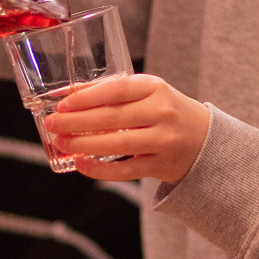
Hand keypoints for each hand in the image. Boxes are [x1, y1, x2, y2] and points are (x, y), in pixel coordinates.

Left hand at [45, 74, 209, 184]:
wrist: (206, 140)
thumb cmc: (167, 112)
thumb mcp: (148, 93)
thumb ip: (114, 93)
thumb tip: (69, 94)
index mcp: (156, 88)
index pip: (116, 90)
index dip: (86, 98)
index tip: (62, 104)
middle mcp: (162, 112)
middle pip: (112, 118)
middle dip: (76, 122)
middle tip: (52, 124)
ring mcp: (163, 141)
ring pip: (117, 144)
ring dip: (83, 144)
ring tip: (61, 142)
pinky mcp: (161, 165)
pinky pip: (125, 170)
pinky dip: (100, 169)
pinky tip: (81, 164)